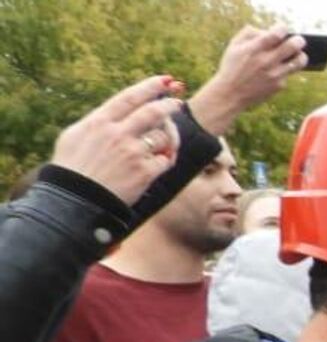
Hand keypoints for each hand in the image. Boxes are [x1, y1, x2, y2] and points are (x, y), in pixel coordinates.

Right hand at [47, 75, 186, 206]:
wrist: (75, 200)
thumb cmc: (71, 168)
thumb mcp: (75, 136)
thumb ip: (97, 122)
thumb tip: (113, 112)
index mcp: (99, 122)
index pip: (130, 97)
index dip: (151, 86)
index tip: (166, 80)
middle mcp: (117, 134)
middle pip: (153, 112)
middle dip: (169, 105)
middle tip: (178, 102)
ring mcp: (132, 153)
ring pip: (163, 137)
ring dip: (169, 138)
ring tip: (165, 142)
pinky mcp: (144, 172)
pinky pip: (166, 159)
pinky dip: (167, 158)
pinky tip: (163, 159)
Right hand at [189, 26, 306, 136]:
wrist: (230, 93)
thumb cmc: (232, 66)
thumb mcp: (235, 45)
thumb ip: (250, 32)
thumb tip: (268, 30)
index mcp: (256, 48)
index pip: (277, 33)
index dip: (282, 28)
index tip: (282, 29)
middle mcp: (267, 61)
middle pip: (294, 46)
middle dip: (299, 40)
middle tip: (298, 40)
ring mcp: (275, 74)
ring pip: (299, 61)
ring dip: (301, 55)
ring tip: (297, 54)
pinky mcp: (279, 85)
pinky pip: (288, 74)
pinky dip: (285, 70)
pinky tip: (277, 70)